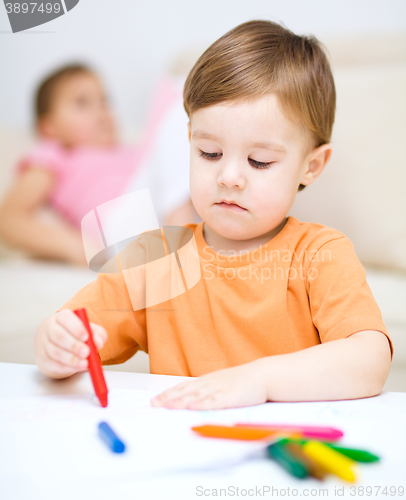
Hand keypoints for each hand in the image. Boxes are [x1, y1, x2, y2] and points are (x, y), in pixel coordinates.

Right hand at [34, 309, 106, 378]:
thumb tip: (98, 342)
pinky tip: (77, 367)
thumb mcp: (89, 330)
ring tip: (84, 363)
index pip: (66, 318)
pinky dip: (66, 367)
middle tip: (86, 352)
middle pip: (58, 335)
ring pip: (55, 351)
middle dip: (74, 345)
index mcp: (61, 317)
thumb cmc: (75, 335)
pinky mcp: (43, 359)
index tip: (86, 336)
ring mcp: (43, 344)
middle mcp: (50, 328)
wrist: (56, 345)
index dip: (76, 327)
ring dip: (71, 359)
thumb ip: (97, 334)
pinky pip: (53, 363)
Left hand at [150, 360, 267, 409]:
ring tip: (168, 406)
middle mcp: (210, 383)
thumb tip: (190, 399)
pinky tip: (193, 407)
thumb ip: (206, 390)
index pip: (183, 386)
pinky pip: (215, 401)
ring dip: (181, 401)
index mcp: (207, 380)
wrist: (262, 375)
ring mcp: (220, 388)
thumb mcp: (220, 383)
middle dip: (169, 398)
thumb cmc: (241, 381)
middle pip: (186, 390)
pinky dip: (203, 404)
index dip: (168, 393)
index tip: (155, 400)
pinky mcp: (230, 396)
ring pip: (197, 395)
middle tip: (154, 404)